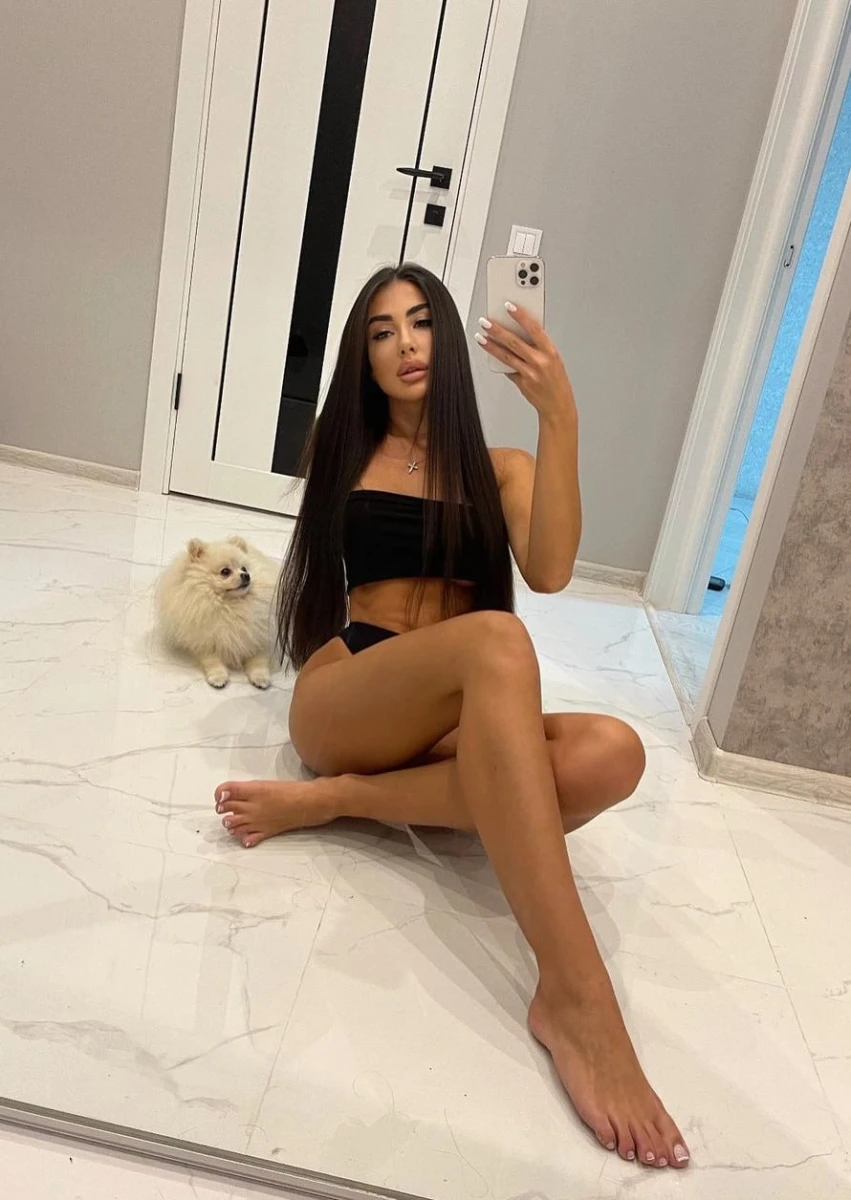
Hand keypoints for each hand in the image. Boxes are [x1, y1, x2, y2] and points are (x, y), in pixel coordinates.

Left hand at [475, 303, 575, 420]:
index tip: (509, 306)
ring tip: (480, 336)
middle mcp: (540, 362)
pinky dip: (500, 361)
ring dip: (491, 345)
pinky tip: (491, 353)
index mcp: (550, 352)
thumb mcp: (554, 359)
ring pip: (506, 356)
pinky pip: (508, 369)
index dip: (521, 316)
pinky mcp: (522, 383)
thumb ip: (538, 346)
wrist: (558, 405)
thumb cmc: (557, 380)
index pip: (534, 329)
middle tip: (485, 322)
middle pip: (514, 342)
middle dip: (497, 330)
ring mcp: (530, 374)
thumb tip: (519, 332)